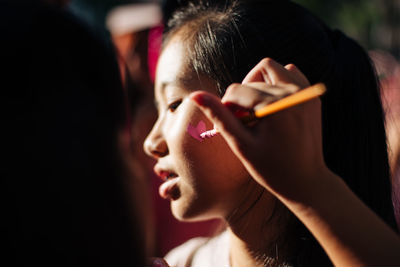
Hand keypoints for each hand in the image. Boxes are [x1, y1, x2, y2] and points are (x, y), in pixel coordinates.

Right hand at [190, 58, 329, 199]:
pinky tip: (272, 105)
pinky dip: (278, 82)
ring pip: (273, 68)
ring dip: (259, 82)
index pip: (237, 91)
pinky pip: (291, 74)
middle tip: (244, 116)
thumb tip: (194, 95)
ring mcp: (306, 93)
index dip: (227, 106)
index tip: (230, 123)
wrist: (306, 182)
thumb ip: (219, 116)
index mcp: (274, 105)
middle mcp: (294, 93)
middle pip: (256, 75)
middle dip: (244, 93)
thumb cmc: (270, 168)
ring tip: (257, 108)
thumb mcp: (241, 143)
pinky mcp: (312, 96)